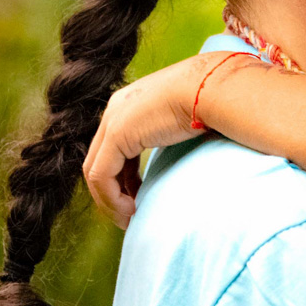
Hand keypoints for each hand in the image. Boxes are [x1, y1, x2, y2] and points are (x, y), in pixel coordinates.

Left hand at [83, 53, 232, 227]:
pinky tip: (131, 211)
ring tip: (130, 219)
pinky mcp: (116, 134)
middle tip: (129, 215)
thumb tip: (180, 152)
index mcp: (128, 105)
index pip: (112, 150)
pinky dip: (112, 199)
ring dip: (110, 201)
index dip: (121, 179)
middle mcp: (114, 111)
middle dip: (111, 193)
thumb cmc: (209, 102)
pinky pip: (101, 177)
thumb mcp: (182, 122)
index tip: (137, 199)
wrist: (210, 86)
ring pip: (95, 173)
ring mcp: (112, 121)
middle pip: (99, 161)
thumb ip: (168, 135)